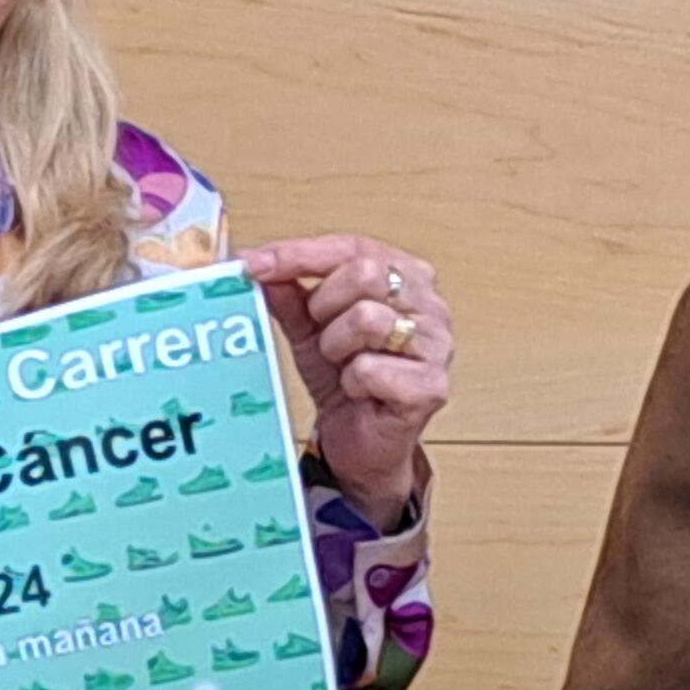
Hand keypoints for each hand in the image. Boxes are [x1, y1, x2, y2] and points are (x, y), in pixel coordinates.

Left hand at [241, 234, 451, 525]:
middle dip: (324, 306)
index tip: (253, 263)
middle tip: (319, 333)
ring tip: (342, 365)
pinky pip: (370, 369)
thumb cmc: (345, 378)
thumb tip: (257, 263)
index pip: (352, 246)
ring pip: (367, 319)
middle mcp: (430, 304)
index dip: (299, 253)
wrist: (362, 443)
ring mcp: (437, 344)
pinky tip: (361, 393)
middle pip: (364, 273)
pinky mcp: (431, 386)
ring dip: (336, 347)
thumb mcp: (307, 328)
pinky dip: (352, 383)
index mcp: (405, 276)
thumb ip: (287, 293)